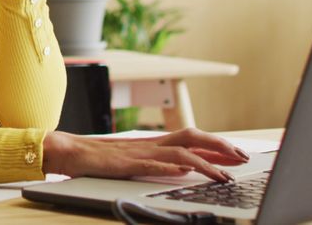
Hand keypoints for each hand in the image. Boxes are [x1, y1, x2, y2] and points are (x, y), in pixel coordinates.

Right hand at [42, 128, 250, 182]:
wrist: (69, 151)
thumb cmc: (99, 159)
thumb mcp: (134, 160)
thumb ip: (157, 163)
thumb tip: (181, 169)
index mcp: (154, 143)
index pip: (193, 139)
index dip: (218, 145)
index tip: (238, 154)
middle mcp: (151, 145)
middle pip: (193, 138)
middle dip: (221, 146)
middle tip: (243, 157)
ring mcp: (140, 153)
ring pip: (180, 153)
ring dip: (205, 163)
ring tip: (225, 175)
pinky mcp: (127, 164)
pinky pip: (152, 164)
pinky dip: (169, 168)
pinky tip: (184, 172)